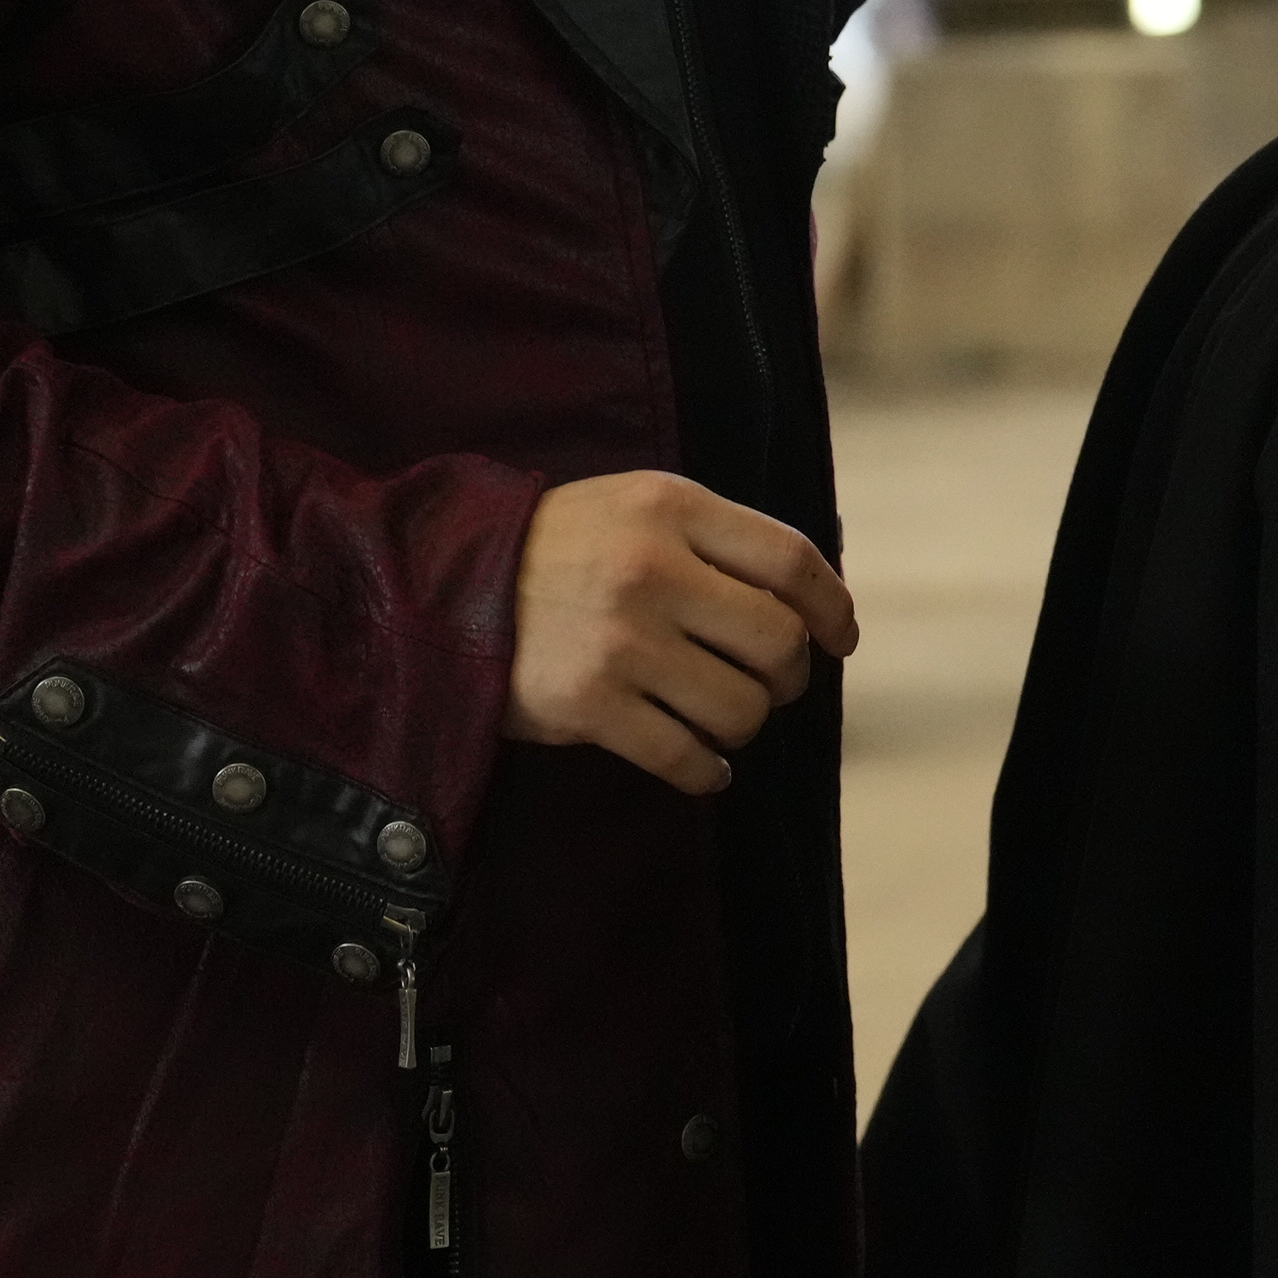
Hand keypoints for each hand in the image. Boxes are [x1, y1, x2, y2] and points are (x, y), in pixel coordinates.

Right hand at [501, 471, 858, 794]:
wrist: (437, 586)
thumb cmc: (559, 547)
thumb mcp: (639, 507)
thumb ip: (719, 538)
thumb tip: (813, 599)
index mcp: (672, 508)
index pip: (793, 561)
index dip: (833, 607)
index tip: (840, 638)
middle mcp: (651, 570)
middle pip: (778, 641)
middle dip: (791, 675)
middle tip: (773, 683)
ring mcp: (619, 641)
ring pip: (740, 707)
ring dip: (747, 723)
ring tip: (726, 717)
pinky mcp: (586, 705)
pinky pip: (684, 756)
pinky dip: (708, 771)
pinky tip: (705, 765)